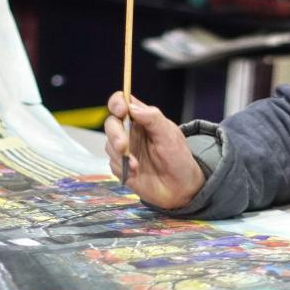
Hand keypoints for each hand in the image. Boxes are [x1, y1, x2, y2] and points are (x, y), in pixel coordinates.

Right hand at [104, 92, 204, 208]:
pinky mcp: (121, 166)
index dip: (117, 103)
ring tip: (137, 166)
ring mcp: (125, 149)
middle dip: (114, 134)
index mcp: (142, 119)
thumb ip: (153, 118)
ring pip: (109, 145)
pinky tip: (136, 173)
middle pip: (111, 123)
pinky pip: (112, 163)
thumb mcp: (170, 135)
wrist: (181, 188)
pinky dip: (123, 168)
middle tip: (123, 147)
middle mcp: (130, 131)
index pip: (122, 102)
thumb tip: (132, 107)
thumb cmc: (178, 158)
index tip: (121, 111)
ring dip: (120, 155)